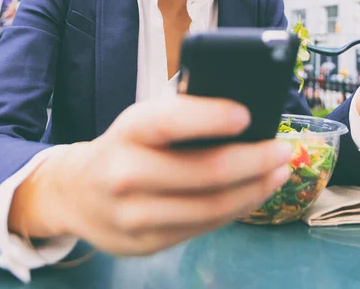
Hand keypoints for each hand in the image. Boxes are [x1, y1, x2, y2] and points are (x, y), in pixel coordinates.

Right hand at [9, 96, 291, 254]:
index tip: (248, 115)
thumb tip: (244, 118)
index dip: (211, 117)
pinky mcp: (147, 244)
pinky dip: (237, 209)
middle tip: (285, 149)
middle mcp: (126, 174)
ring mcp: (135, 216)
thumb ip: (182, 118)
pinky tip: (254, 193)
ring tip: (279, 172)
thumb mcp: (142, 122)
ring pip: (211, 207)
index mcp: (128, 131)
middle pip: (204, 172)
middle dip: (255, 161)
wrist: (74, 193)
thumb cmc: (124, 145)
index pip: (171, 121)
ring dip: (255, 189)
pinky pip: (203, 228)